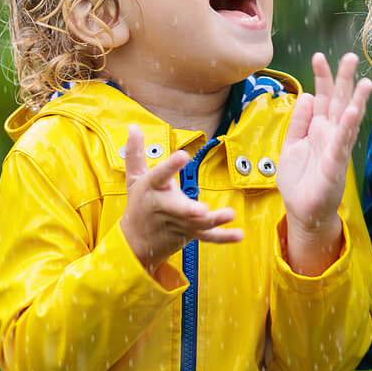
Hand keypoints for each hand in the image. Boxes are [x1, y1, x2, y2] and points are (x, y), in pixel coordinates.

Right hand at [118, 124, 242, 270]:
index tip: (183, 155)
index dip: (171, 166)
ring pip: (197, 223)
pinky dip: (224, 237)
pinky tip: (239, 235)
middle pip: (177, 208)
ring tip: (229, 214)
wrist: (133, 243)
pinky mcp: (188, 234)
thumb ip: (136, 153)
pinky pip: (207, 237)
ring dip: (214, 220)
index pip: (160, 175)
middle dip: (188, 210)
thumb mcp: (134, 179)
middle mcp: (164, 207)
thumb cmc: (138, 205)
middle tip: (202, 210)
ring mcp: (178, 223)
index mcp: (152, 188)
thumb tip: (134, 127)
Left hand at [277, 52, 371, 274]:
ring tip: (363, 81)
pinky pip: (342, 143)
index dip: (321, 78)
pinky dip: (347, 128)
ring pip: (346, 120)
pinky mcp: (334, 165)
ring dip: (355, 101)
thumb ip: (298, 121)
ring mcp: (335, 148)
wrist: (302, 211)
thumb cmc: (298, 180)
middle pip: (337, 102)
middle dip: (343, 80)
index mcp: (318, 128)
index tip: (319, 56)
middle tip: (350, 56)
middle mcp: (330, 134)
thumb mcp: (290, 145)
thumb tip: (305, 95)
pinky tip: (352, 112)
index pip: (321, 97)